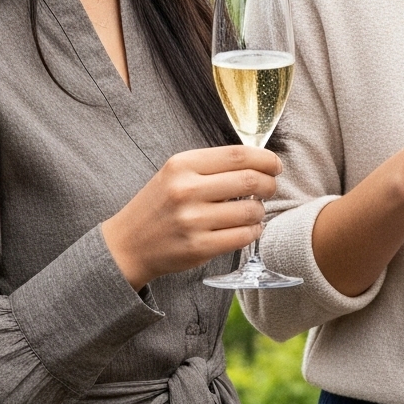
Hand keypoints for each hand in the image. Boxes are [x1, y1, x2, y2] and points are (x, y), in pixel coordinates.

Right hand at [102, 144, 281, 290]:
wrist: (128, 243)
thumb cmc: (158, 205)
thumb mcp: (175, 174)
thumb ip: (210, 166)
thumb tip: (256, 163)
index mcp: (182, 165)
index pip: (237, 155)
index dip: (265, 158)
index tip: (275, 165)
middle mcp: (186, 190)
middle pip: (249, 180)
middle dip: (269, 183)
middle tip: (271, 187)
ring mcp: (192, 221)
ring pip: (250, 211)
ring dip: (260, 211)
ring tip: (254, 210)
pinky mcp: (199, 248)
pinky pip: (242, 237)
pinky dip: (253, 231)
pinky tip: (248, 228)